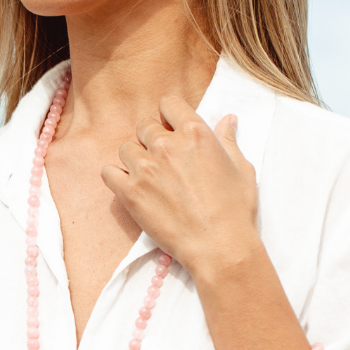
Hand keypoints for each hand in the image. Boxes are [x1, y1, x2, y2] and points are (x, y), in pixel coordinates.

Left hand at [100, 97, 260, 276]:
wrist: (219, 246)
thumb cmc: (235, 209)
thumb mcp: (241, 169)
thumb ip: (228, 140)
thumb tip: (227, 120)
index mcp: (195, 133)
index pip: (169, 103)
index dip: (169, 114)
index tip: (172, 127)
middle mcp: (167, 145)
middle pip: (145, 125)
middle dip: (152, 138)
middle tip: (163, 159)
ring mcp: (146, 168)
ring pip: (126, 148)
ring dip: (135, 158)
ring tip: (149, 176)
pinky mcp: (130, 192)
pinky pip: (108, 172)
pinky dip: (116, 176)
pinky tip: (130, 186)